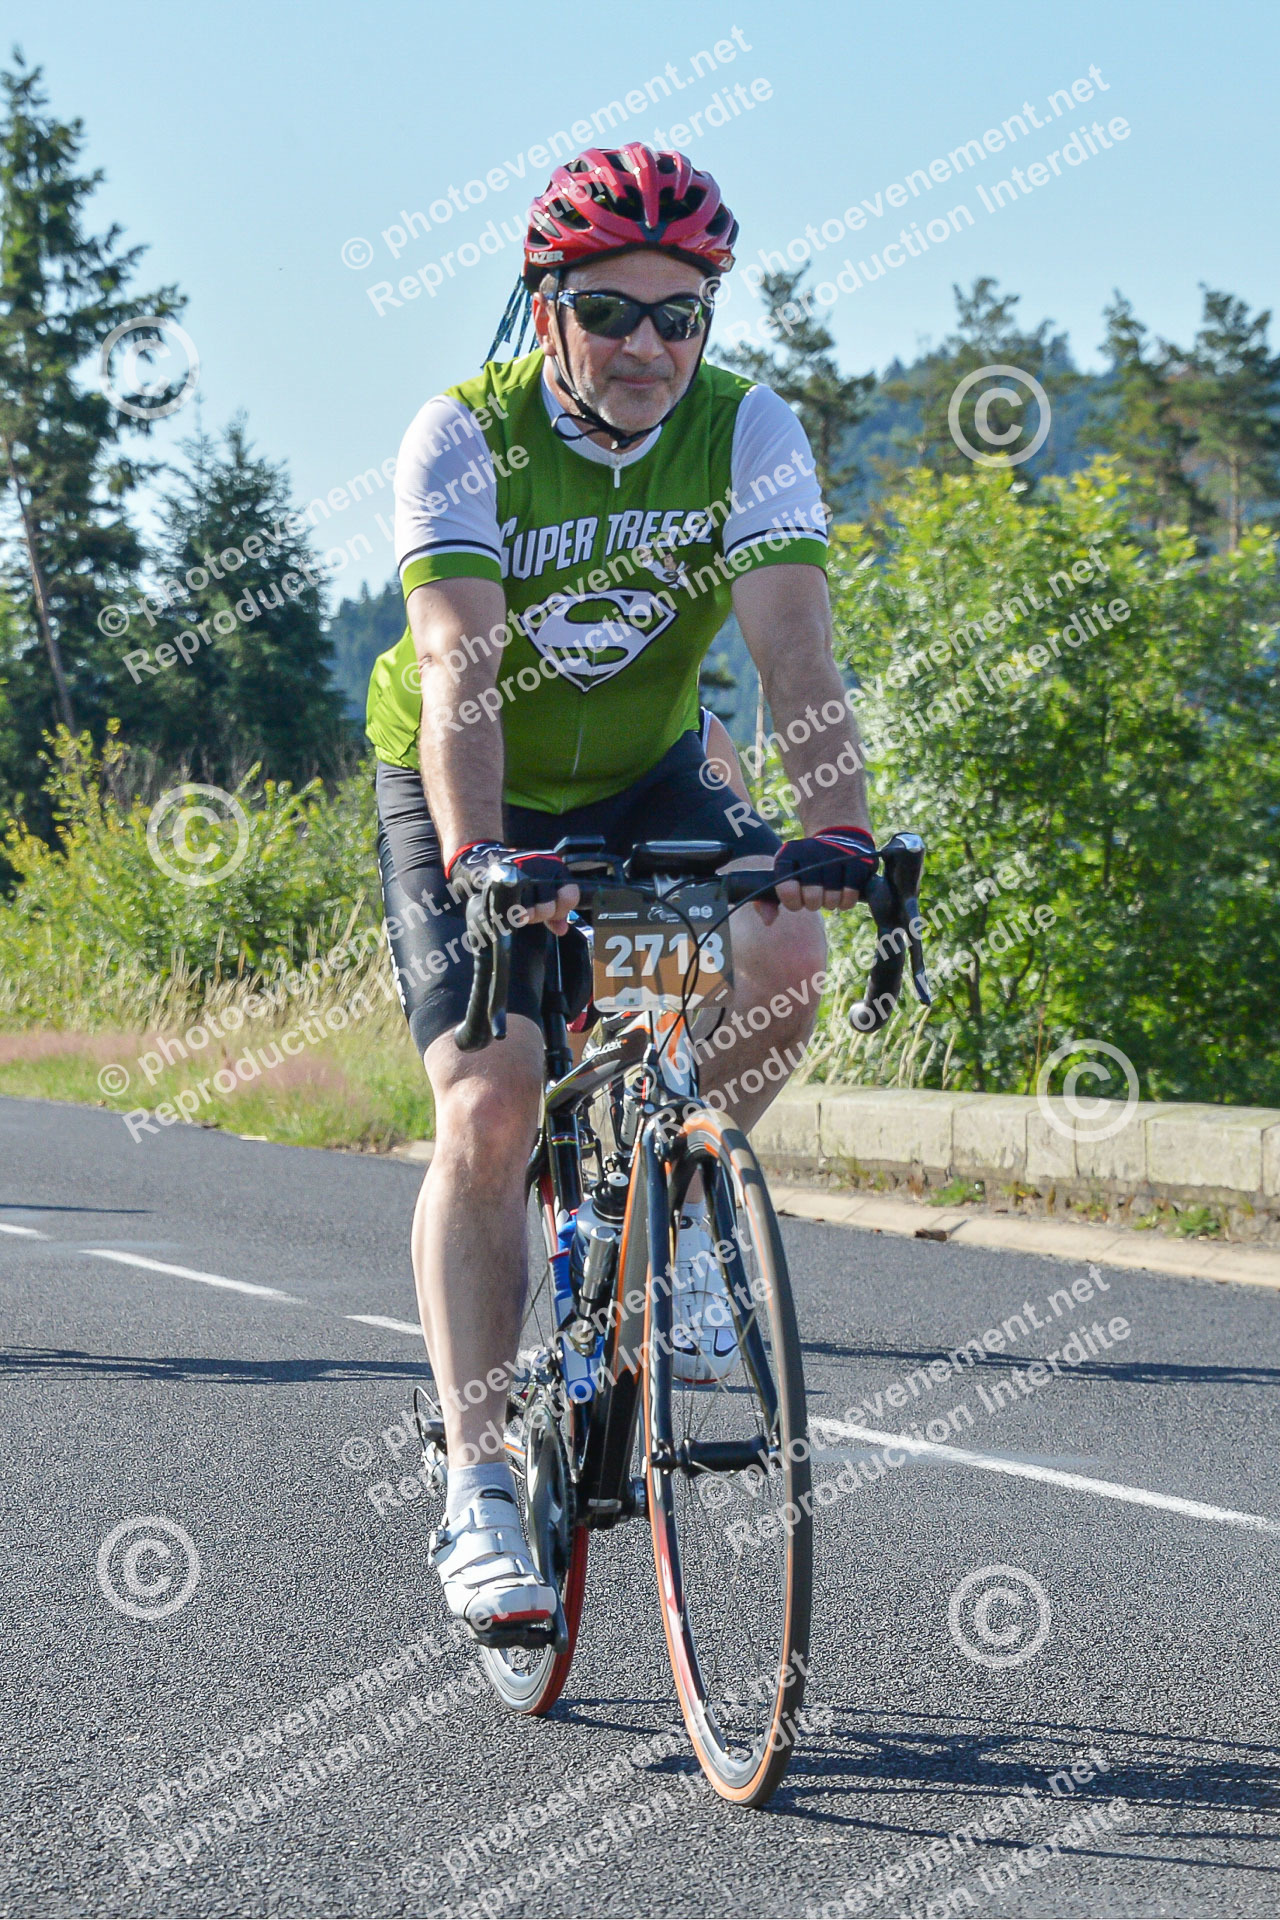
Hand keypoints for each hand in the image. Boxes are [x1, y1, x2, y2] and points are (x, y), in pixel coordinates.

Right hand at [446, 842, 578, 934]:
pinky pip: (515, 907)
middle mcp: (542, 865)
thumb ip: (555, 913)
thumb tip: (562, 929)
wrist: (492, 865)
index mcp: (556, 868)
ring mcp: (523, 869)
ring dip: (526, 916)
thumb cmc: (522, 883)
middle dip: (540, 915)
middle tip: (531, 910)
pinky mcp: (505, 876)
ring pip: (532, 909)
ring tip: (520, 910)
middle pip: (549, 906)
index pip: (570, 895)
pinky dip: (514, 915)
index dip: (561, 909)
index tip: (553, 912)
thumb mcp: (542, 895)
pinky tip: (513, 913)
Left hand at [772, 826, 876, 914]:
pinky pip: (850, 895)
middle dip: (813, 904)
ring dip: (830, 903)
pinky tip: (841, 894)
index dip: (792, 902)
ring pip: (832, 897)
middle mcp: (812, 850)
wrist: (839, 839)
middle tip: (814, 898)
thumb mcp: (783, 877)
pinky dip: (845, 902)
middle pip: (812, 897)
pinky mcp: (857, 861)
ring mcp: (836, 854)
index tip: (796, 900)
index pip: (786, 888)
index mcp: (788, 854)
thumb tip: (768, 921)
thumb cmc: (806, 868)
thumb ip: (767, 901)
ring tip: (828, 894)